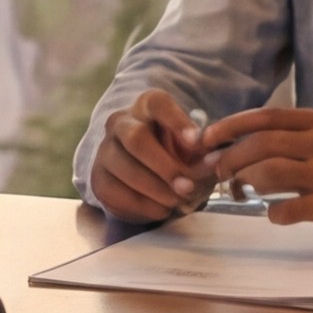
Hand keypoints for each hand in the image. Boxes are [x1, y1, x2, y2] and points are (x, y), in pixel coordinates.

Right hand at [89, 88, 215, 223]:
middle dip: (165, 166)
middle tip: (188, 187)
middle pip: (136, 139)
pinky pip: (119, 194)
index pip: (158, 104)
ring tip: (179, 201)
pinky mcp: (98, 178)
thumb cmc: (176, 154)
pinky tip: (162, 208)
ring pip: (127, 170)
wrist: (147, 175)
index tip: (196, 141)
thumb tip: (214, 160)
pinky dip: (145, 205)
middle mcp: (120, 123)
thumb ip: (204, 151)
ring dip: (157, 190)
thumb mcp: (193, 147)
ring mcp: (105, 151)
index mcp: (147, 106)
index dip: (177, 121)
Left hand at [197, 105, 312, 246]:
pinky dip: (272, 213)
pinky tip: (274, 214)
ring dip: (246, 183)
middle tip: (217, 171)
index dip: (230, 126)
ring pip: (270, 173)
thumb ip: (291, 138)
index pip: (266, 117)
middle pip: (262, 144)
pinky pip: (288, 208)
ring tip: (240, 192)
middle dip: (231, 158)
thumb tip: (236, 145)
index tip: (207, 139)